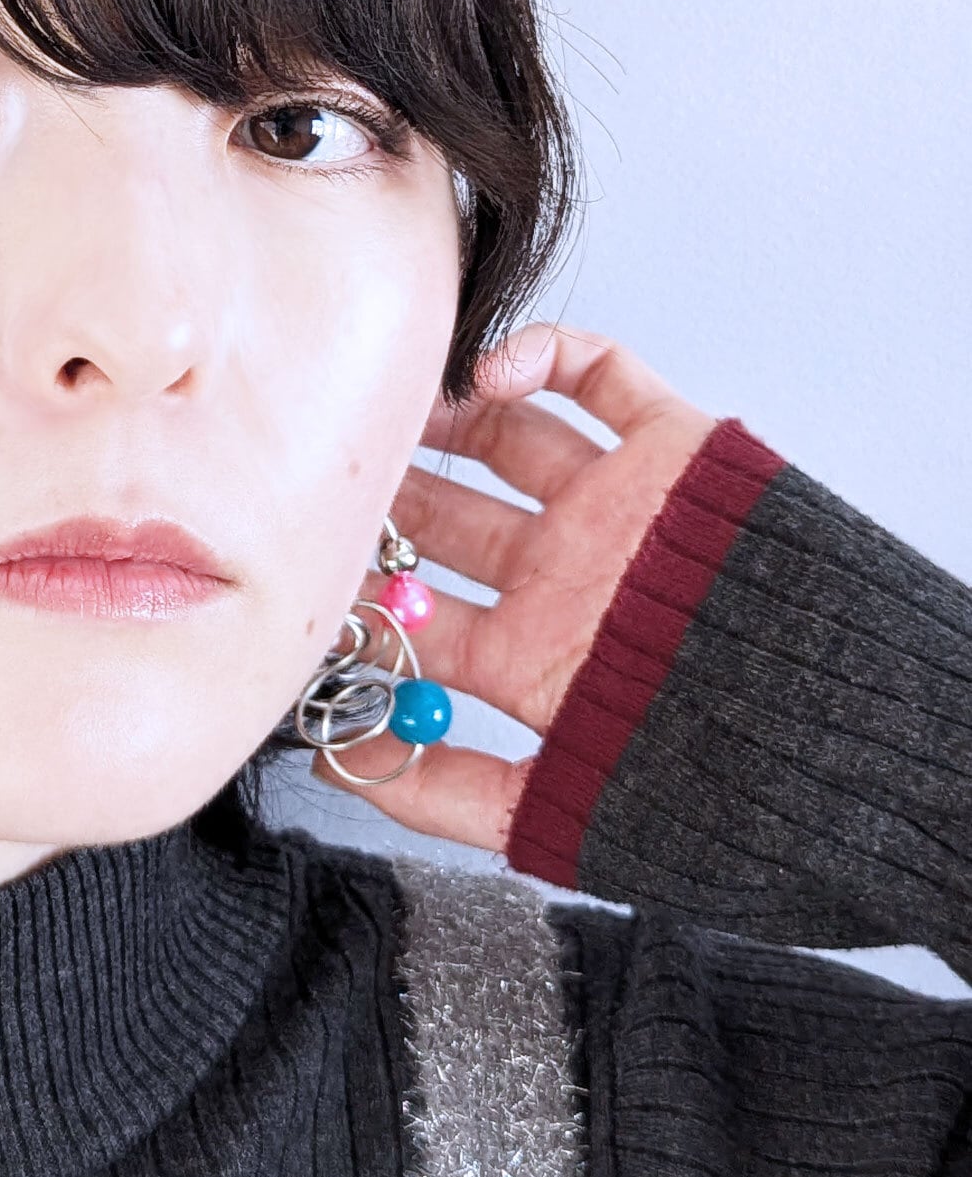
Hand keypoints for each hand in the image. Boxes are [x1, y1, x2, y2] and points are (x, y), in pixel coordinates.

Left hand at [314, 323, 716, 852]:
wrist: (879, 752)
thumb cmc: (742, 799)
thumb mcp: (575, 822)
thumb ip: (458, 799)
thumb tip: (339, 764)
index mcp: (539, 664)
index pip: (416, 619)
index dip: (352, 598)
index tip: (297, 577)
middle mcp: (569, 581)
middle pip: (444, 521)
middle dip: (378, 501)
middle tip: (320, 476)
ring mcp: (619, 514)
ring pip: (504, 438)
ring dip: (438, 420)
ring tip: (390, 417)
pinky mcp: (679, 451)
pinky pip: (601, 374)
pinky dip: (540, 354)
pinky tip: (489, 375)